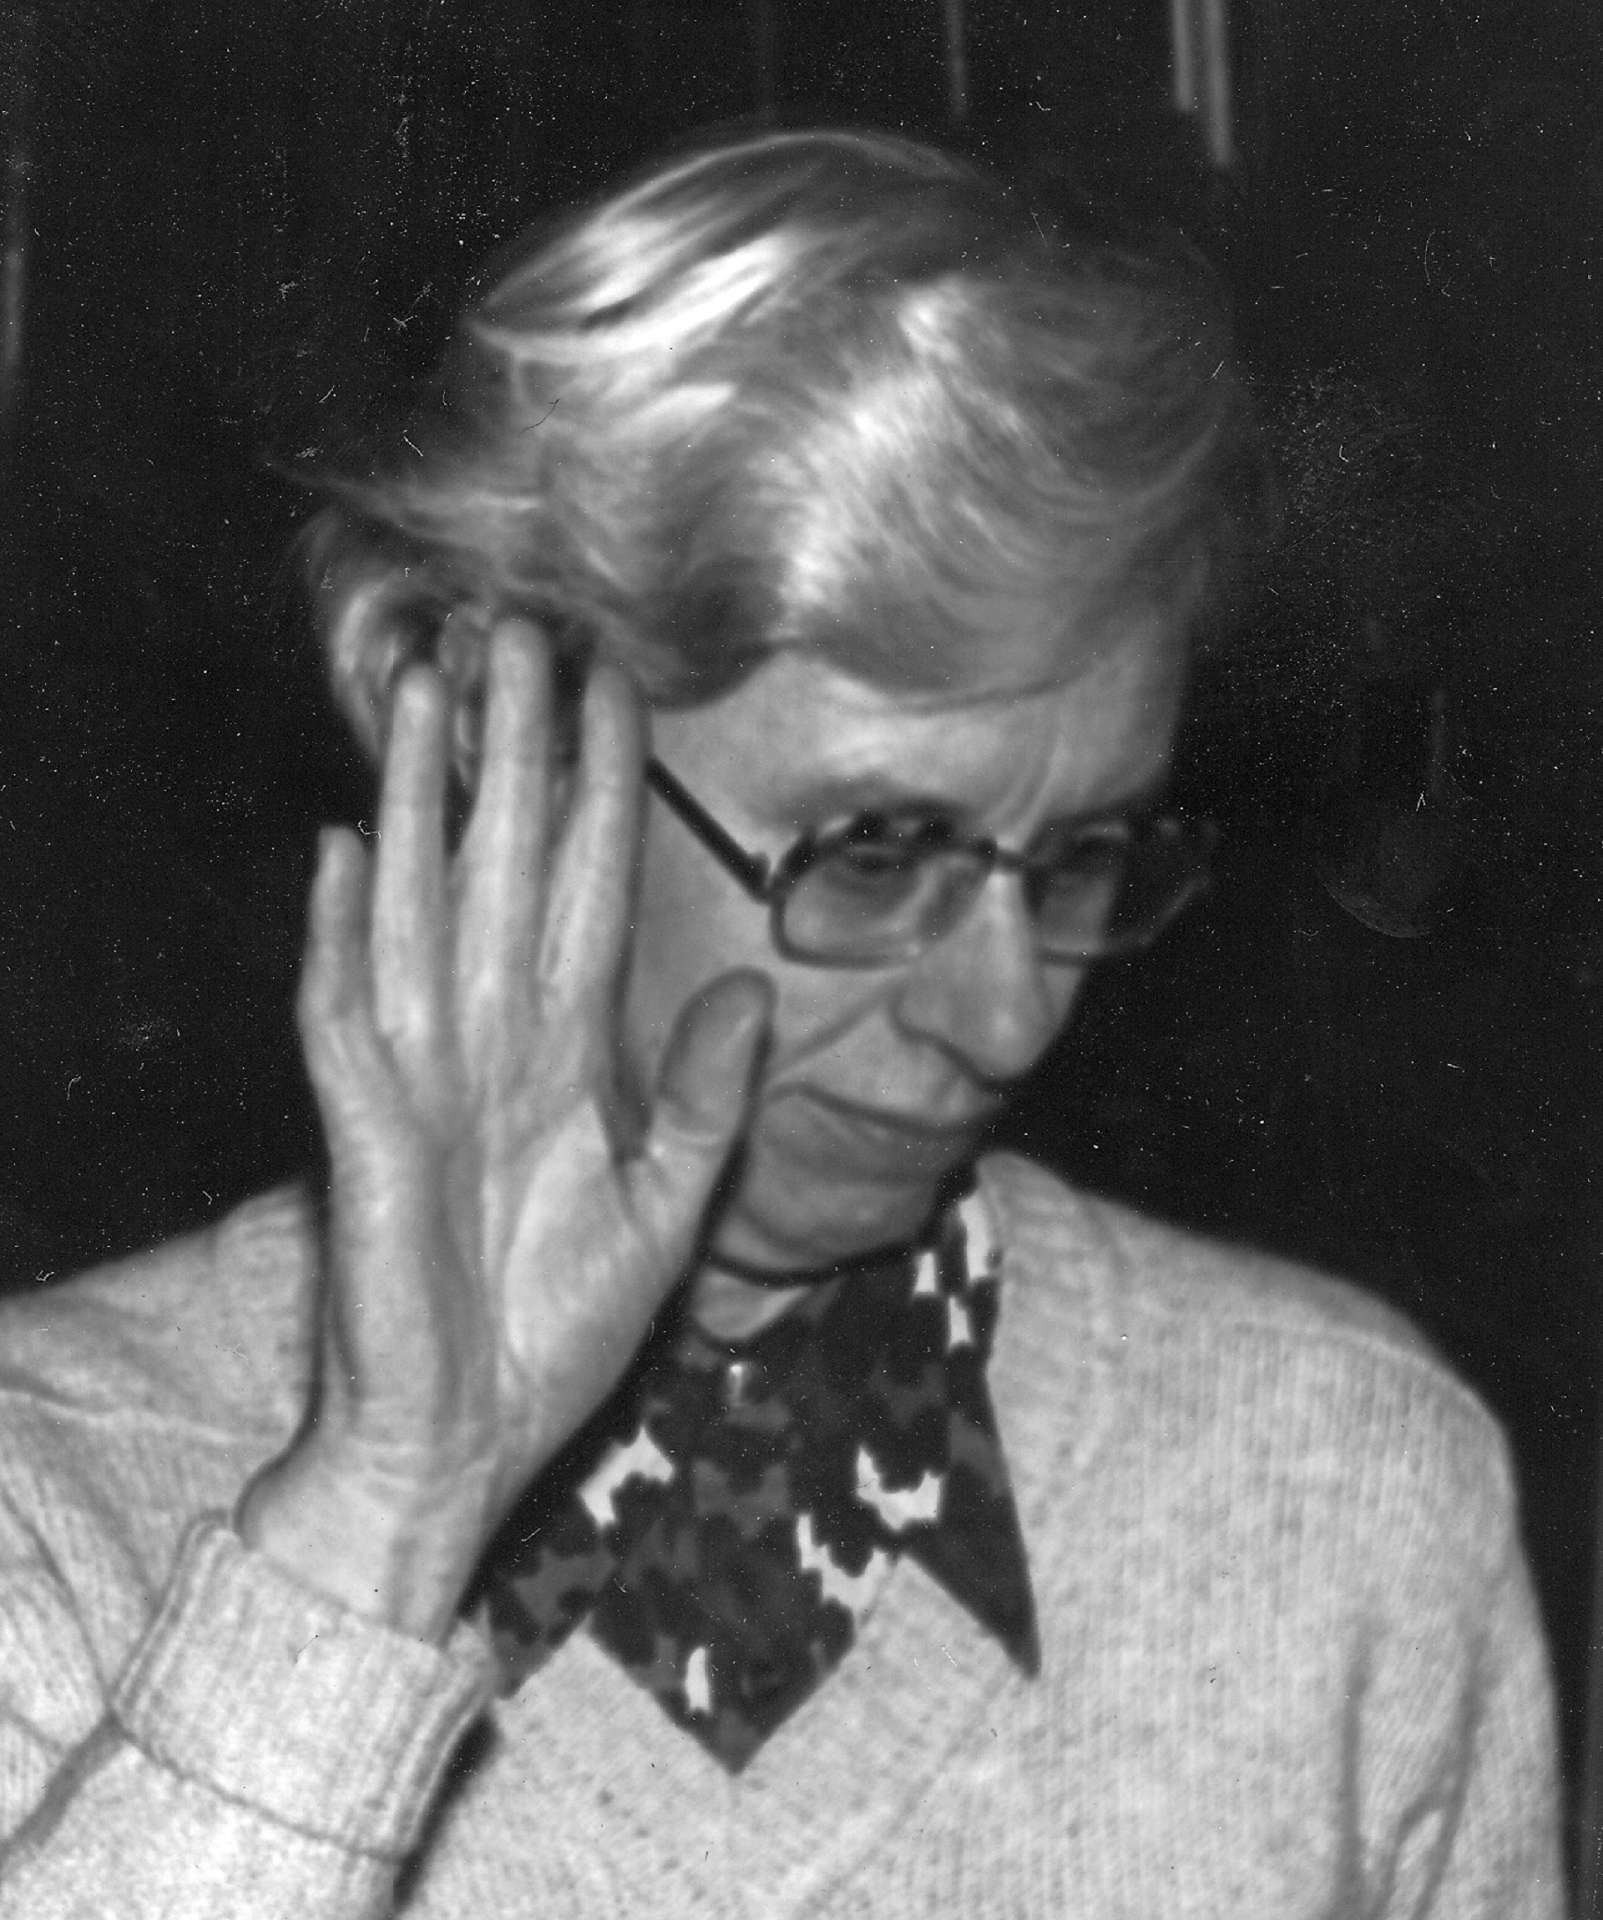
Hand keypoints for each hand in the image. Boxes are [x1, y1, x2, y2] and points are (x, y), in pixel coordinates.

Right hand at [238, 624, 770, 1638]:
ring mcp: (423, 1076)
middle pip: (503, 863)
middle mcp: (493, 1038)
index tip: (620, 684)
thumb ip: (706, 1102)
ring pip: (424, 904)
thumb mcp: (669, 1212)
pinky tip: (349, 850)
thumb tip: (744, 985)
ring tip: (427, 690)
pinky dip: (344, 936)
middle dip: (513, 748)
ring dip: (424, 800)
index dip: (602, 788)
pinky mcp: (365, 1134)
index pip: (589, 885)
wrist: (467, 1441)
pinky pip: (349, 1017)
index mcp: (567, 1052)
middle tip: (518, 627)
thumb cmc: (554, 1327)